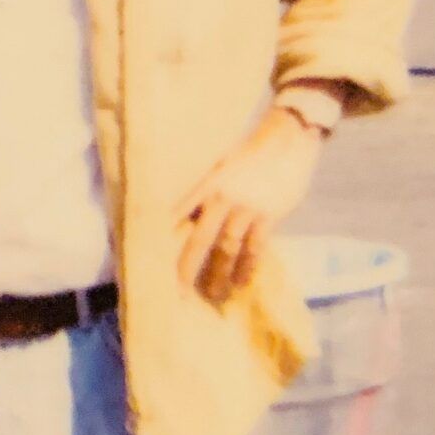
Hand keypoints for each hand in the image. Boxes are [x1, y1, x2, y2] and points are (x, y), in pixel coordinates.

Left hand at [174, 108, 324, 304]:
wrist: (286, 141)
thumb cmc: (248, 156)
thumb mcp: (219, 166)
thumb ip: (203, 191)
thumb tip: (182, 217)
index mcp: (204, 184)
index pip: (176, 214)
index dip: (161, 237)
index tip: (148, 258)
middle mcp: (221, 197)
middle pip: (198, 239)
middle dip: (185, 268)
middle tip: (176, 293)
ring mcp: (246, 207)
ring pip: (226, 248)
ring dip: (218, 273)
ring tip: (212, 293)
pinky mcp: (269, 215)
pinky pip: (255, 247)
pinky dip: (247, 267)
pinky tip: (240, 283)